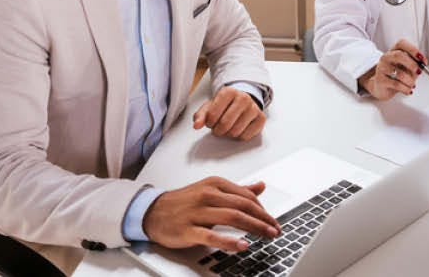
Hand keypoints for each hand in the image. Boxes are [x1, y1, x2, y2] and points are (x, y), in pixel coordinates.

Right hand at [142, 177, 280, 251]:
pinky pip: (212, 236)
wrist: (152, 211)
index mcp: (215, 184)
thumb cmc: (183, 202)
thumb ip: (237, 190)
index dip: (263, 209)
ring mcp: (197, 212)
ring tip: (267, 235)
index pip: (247, 195)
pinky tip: (242, 245)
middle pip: (243, 206)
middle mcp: (208, 195)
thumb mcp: (211, 190)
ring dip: (254, 227)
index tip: (273, 220)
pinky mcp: (188, 229)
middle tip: (276, 229)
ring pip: (232, 217)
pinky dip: (229, 241)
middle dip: (264, 218)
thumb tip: (260, 186)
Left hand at [193, 86, 265, 140]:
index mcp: (228, 92)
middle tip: (218, 127)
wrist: (243, 100)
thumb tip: (196, 125)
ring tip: (228, 127)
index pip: (213, 115)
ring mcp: (254, 108)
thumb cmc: (225, 104)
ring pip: (236, 132)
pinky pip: (246, 136)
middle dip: (218, 130)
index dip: (209, 123)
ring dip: (228, 134)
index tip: (211, 121)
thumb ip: (200, 116)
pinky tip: (239, 128)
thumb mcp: (210, 106)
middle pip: (225, 124)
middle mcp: (243, 98)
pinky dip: (239, 136)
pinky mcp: (261, 118)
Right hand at [356, 39, 425, 99]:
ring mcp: (382, 68)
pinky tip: (408, 90)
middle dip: (412, 64)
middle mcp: (386, 57)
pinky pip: (396, 84)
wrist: (382, 87)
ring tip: (412, 85)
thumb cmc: (396, 75)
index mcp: (394, 51)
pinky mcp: (380, 80)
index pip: (401, 44)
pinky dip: (406, 89)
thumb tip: (423, 65)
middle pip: (399, 55)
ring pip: (399, 73)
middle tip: (419, 72)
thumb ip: (415, 64)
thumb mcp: (407, 67)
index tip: (422, 59)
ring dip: (410, 81)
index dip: (413, 50)